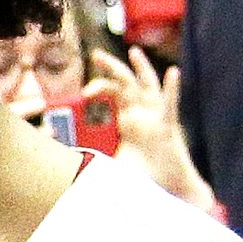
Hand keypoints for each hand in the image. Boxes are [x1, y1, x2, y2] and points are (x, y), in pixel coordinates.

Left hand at [89, 47, 219, 217]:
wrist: (166, 189)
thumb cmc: (144, 177)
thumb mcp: (110, 167)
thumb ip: (92, 164)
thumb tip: (70, 167)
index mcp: (130, 120)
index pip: (115, 93)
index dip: (100, 86)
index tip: (83, 91)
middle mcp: (143, 114)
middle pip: (127, 83)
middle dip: (113, 67)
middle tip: (96, 54)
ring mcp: (156, 119)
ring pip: (149, 87)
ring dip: (142, 69)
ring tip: (134, 51)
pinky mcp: (168, 129)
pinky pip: (170, 106)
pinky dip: (172, 89)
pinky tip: (173, 73)